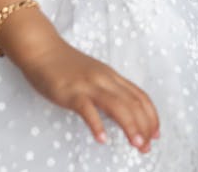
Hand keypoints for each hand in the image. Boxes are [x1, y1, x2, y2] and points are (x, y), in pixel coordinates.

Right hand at [15, 39, 158, 152]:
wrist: (42, 49)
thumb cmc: (66, 66)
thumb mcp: (94, 76)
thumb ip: (108, 91)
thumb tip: (122, 112)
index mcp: (112, 77)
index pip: (140, 96)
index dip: (151, 116)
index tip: (155, 133)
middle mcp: (105, 80)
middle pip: (133, 103)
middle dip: (144, 126)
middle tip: (147, 147)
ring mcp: (88, 85)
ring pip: (117, 106)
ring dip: (130, 127)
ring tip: (136, 144)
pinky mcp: (71, 92)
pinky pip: (87, 110)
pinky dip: (97, 125)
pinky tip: (102, 139)